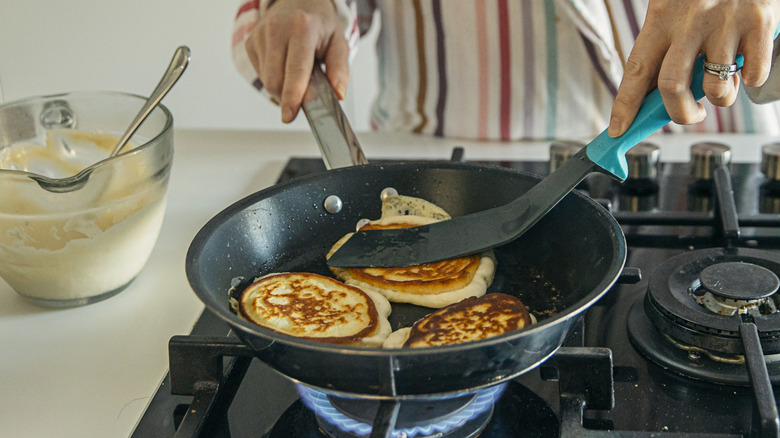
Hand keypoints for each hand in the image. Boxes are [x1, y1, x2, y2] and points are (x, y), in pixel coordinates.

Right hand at [245, 0, 349, 122]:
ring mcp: (260, 35)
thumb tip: (338, 94)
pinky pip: (261, 74)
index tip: (289, 115)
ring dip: (282, 86)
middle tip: (305, 91)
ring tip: (295, 70)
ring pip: (267, 81)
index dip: (293, 95)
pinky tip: (283, 63)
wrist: (298, 1)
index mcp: (302, 28)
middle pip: (276, 81)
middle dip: (290, 96)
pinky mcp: (249, 43)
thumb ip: (339, 70)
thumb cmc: (319, 24)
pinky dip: (274, 77)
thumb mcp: (338, 42)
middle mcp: (277, 29)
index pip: (296, 69)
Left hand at [608, 0, 779, 136]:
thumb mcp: (674, 7)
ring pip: (715, 88)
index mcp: (662, 18)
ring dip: (720, 98)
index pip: (636, 71)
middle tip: (689, 115)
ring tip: (722, 82)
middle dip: (679, 114)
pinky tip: (745, 63)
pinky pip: (753, 74)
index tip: (618, 130)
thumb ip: (666, 45)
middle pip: (671, 88)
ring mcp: (726, 23)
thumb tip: (654, 94)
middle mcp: (690, 21)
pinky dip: (750, 80)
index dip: (624, 106)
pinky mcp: (759, 23)